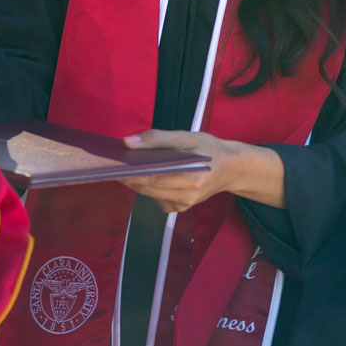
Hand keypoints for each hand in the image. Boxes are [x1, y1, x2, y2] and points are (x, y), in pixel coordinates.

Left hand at [118, 131, 285, 212]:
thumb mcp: (187, 137)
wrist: (231, 169)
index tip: (115, 162)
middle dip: (130, 175)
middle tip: (116, 162)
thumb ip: (158, 139)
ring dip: (137, 181)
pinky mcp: (179, 208)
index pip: (153, 177)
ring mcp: (183, 205)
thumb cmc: (210, 149)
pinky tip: (150, 176)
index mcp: (192, 178)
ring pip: (149, 194)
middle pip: (148, 187)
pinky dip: (149, 187)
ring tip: (131, 165)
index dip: (131, 172)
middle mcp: (187, 196)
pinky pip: (156, 198)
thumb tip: (128, 142)